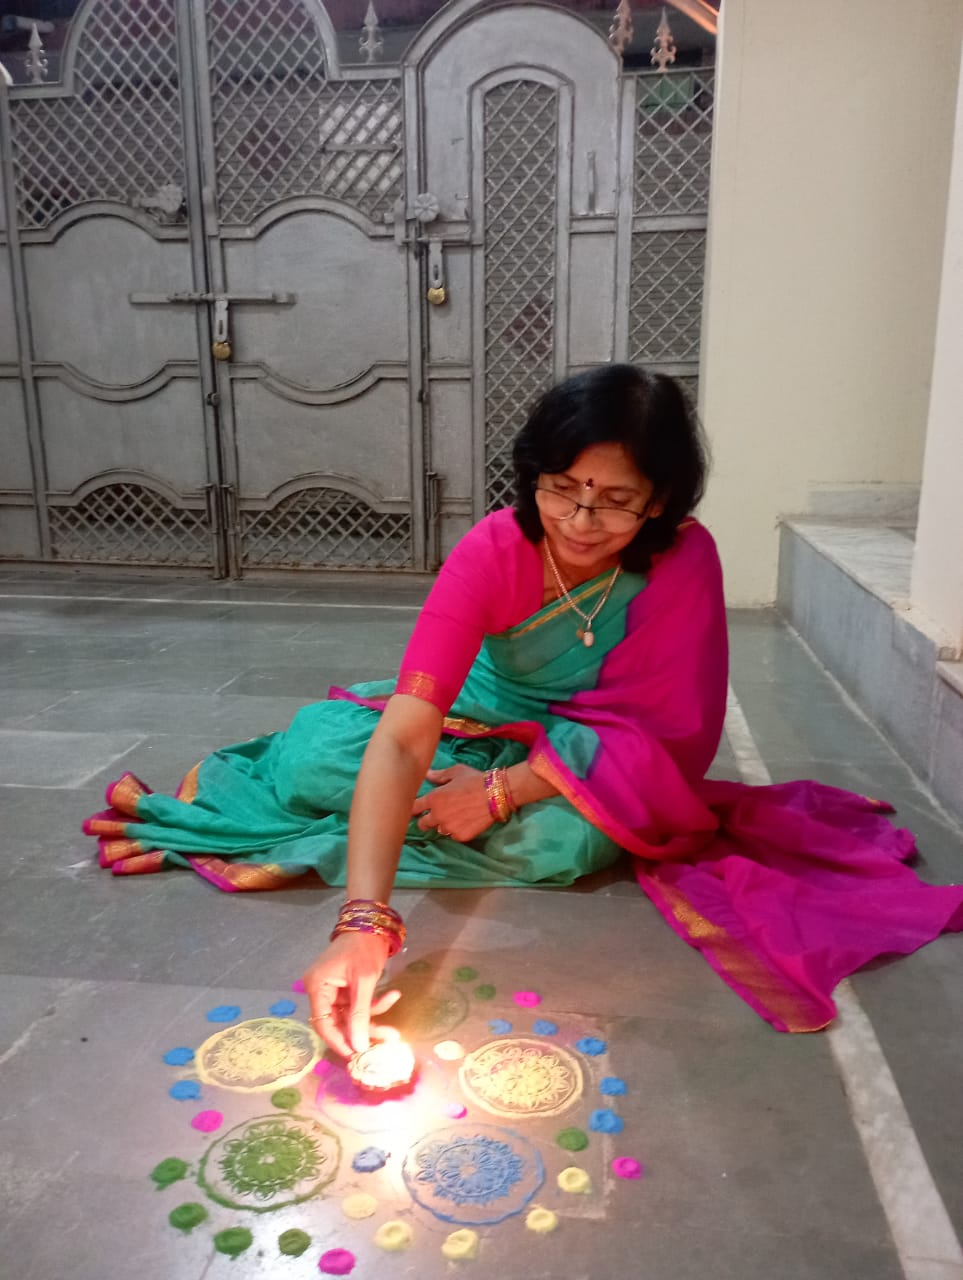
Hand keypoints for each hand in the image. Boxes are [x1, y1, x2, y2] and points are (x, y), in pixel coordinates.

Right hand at [302, 931, 400, 1057]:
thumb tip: (358, 1046)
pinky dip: (374, 1005)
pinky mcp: (346, 989)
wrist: (372, 923)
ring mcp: (333, 990)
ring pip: (351, 1017)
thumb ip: (360, 1015)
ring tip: (394, 1029)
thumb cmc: (364, 947)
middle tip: (386, 1040)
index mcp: (317, 987)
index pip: (323, 1024)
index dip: (339, 1042)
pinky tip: (393, 995)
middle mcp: (320, 991)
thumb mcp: (363, 982)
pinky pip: (358, 1006)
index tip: (358, 1055)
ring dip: (373, 1020)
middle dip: (363, 1032)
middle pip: (338, 1023)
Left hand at [411, 764, 494, 841]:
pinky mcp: (461, 836)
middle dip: (426, 820)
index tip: (416, 809)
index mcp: (433, 799)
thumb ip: (438, 776)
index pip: (414, 808)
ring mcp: (449, 827)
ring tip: (455, 816)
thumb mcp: (455, 772)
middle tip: (435, 815)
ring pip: (439, 830)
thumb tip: (426, 774)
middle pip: (423, 824)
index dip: (414, 809)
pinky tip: (466, 821)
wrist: (496, 794)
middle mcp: (438, 815)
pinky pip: (454, 835)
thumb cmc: (475, 780)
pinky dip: (457, 830)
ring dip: (443, 825)